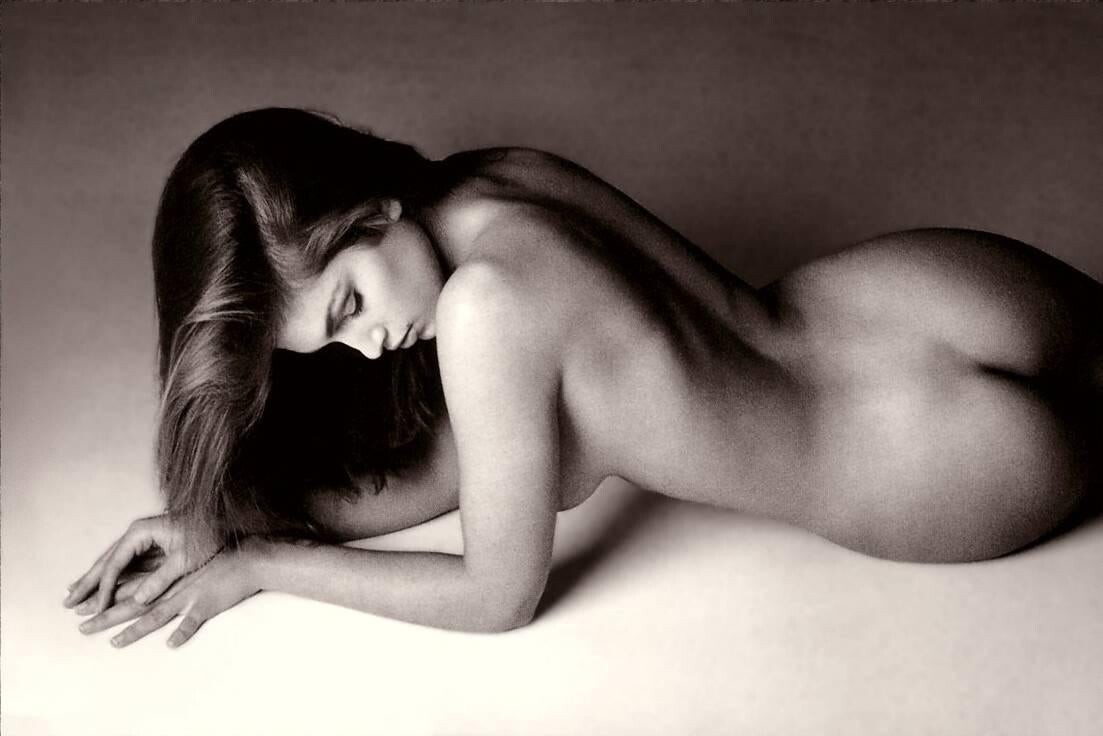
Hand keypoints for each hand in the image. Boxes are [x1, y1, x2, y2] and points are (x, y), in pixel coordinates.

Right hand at [64, 514, 215, 615]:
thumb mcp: (186, 559)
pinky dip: (112, 575)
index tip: (97, 608)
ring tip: (75, 595)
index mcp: (143, 532)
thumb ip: (161, 579)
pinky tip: (103, 586)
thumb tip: (137, 601)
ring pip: (113, 561)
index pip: (116, 564)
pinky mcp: (151, 543)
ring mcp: (144, 536)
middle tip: (67, 602)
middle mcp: (139, 532)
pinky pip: (125, 562)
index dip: (105, 588)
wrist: (226, 521)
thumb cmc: (209, 537)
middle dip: (88, 582)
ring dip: (95, 579)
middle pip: (107, 560)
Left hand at [76, 544, 260, 647]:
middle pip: (134, 605)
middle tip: (82, 628)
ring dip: (135, 630)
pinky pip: (194, 620)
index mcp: (166, 577)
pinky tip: (172, 643)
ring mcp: (189, 596)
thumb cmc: (219, 559)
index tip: (82, 608)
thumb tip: (142, 583)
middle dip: (107, 616)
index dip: (104, 599)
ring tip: (115, 642)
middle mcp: (172, 588)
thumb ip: (165, 572)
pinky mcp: (208, 604)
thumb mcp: (188, 561)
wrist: (247, 559)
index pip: (128, 590)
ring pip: (157, 615)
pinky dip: (183, 631)